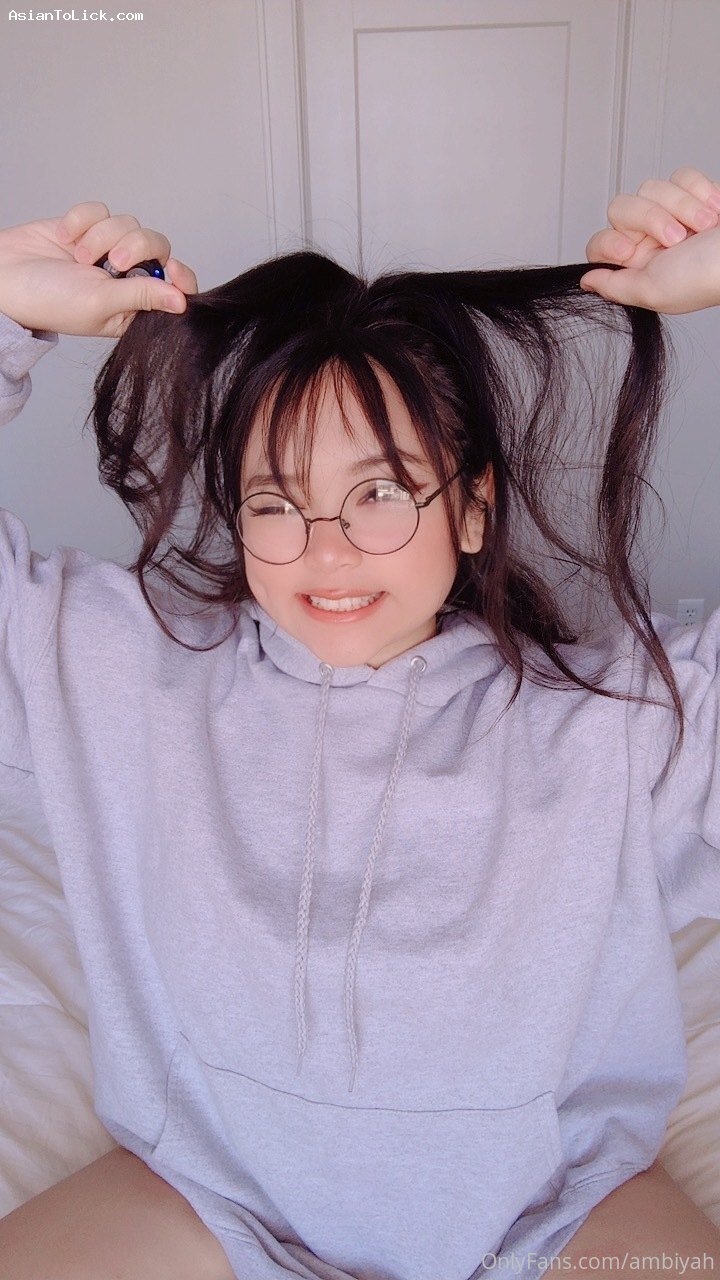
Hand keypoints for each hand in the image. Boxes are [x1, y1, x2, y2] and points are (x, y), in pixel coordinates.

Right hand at [0, 201, 198, 337]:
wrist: (5, 277)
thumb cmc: (49, 302)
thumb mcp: (100, 304)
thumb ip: (141, 297)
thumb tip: (182, 301)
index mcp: (136, 306)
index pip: (176, 287)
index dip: (179, 275)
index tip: (170, 269)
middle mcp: (127, 277)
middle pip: (158, 246)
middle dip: (135, 248)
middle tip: (110, 263)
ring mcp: (108, 250)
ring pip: (129, 224)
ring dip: (101, 236)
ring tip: (77, 256)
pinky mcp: (88, 227)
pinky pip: (101, 210)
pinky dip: (82, 220)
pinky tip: (65, 237)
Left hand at [580, 167, 719, 312]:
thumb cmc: (707, 276)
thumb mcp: (653, 291)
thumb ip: (615, 286)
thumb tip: (586, 281)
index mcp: (638, 266)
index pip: (600, 244)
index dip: (609, 242)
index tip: (628, 251)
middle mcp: (652, 240)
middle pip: (620, 208)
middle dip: (649, 218)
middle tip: (676, 238)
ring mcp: (674, 214)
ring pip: (651, 188)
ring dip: (681, 206)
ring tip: (703, 226)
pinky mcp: (697, 193)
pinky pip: (681, 175)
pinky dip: (699, 190)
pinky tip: (713, 210)